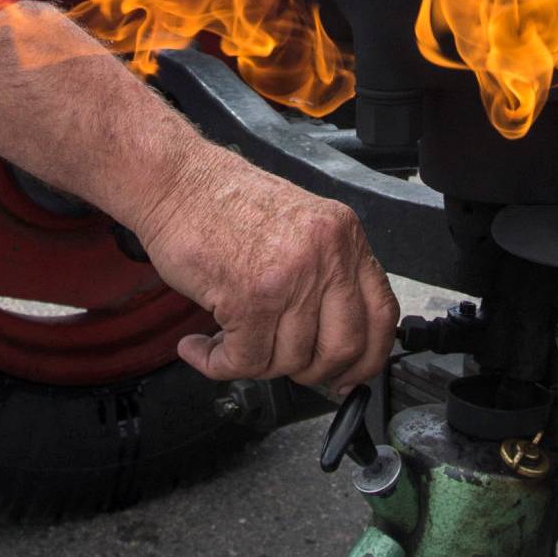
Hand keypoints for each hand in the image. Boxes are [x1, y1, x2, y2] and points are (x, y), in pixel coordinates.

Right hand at [135, 157, 398, 393]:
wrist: (175, 181)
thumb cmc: (224, 203)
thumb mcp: (299, 227)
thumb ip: (325, 275)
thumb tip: (335, 340)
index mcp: (343, 236)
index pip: (382, 314)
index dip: (369, 357)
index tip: (351, 375)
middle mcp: (325, 255)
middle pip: (343, 348)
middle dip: (313, 372)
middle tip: (285, 367)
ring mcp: (289, 277)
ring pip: (290, 361)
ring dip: (255, 363)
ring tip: (229, 343)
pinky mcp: (248, 298)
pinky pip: (243, 361)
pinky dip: (217, 364)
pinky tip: (202, 347)